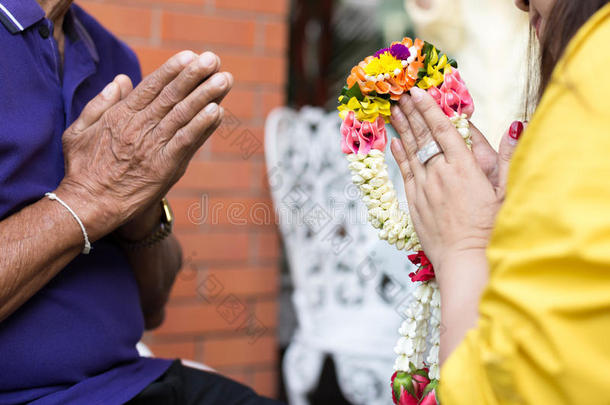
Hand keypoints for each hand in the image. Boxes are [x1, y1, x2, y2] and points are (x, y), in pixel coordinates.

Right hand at [56, 51, 232, 240]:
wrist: (89, 205)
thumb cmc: (82, 169)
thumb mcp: (79, 130)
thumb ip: (100, 103)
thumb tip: (121, 79)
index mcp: (120, 116)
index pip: (151, 87)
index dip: (171, 70)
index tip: (189, 56)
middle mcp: (139, 127)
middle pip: (171, 96)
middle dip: (194, 76)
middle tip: (213, 59)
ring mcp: (152, 147)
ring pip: (182, 115)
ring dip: (205, 96)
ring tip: (224, 79)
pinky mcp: (164, 167)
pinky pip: (186, 142)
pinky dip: (202, 126)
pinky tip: (217, 111)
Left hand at [389, 88, 516, 273]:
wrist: (464, 257)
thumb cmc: (490, 227)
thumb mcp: (505, 191)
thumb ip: (508, 156)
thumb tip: (515, 125)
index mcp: (464, 167)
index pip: (443, 129)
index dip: (429, 108)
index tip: (419, 92)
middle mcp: (440, 173)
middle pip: (423, 135)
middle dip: (412, 112)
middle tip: (401, 93)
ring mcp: (424, 186)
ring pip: (411, 151)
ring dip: (402, 128)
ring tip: (394, 109)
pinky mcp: (414, 201)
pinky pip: (405, 171)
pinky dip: (399, 154)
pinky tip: (395, 141)